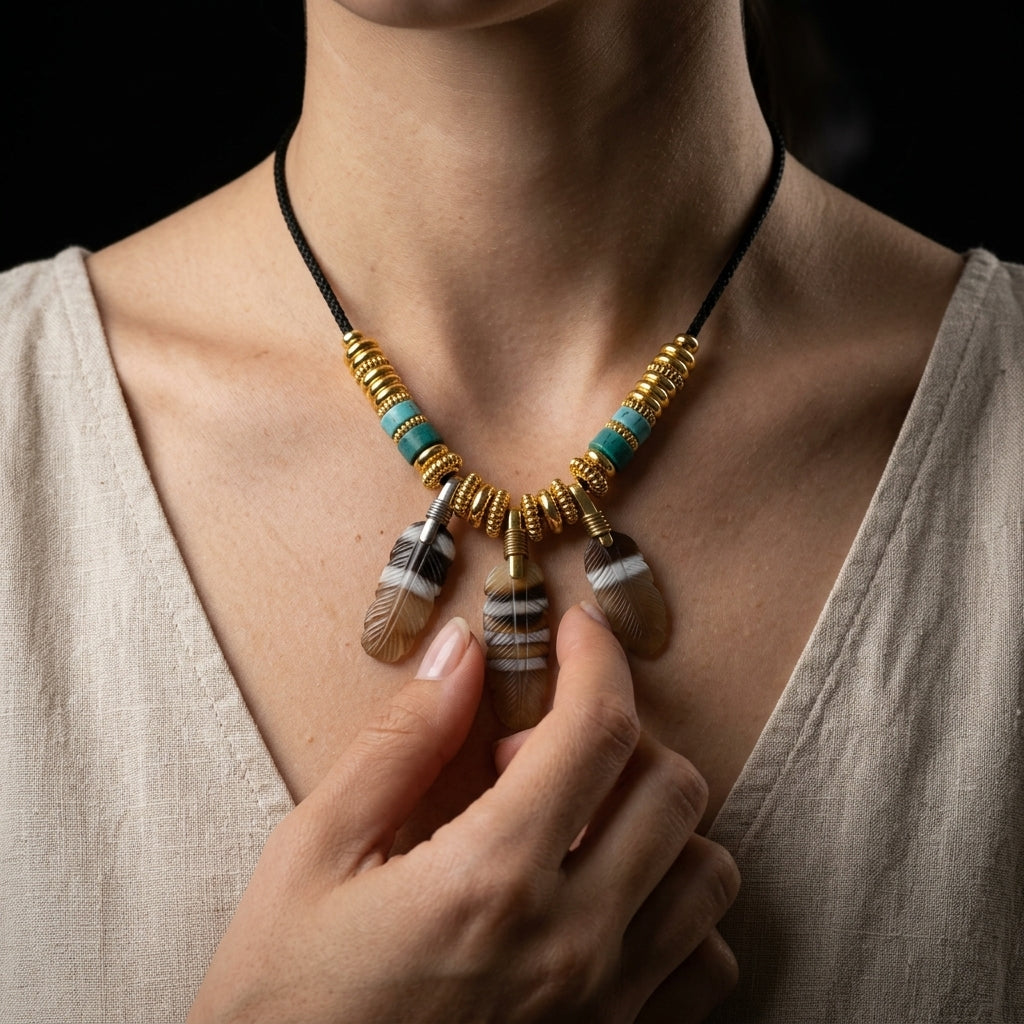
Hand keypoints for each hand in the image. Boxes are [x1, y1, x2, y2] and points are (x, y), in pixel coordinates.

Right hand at [188, 604, 738, 1023]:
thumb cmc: (283, 997)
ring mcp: (604, 1009)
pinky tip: (609, 896)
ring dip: (658, 819)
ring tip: (576, 823)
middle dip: (620, 735)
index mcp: (490, 879)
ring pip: (709, 872)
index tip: (578, 629)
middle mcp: (570, 945)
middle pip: (673, 789)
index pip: (596, 731)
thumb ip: (400, 742)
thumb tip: (462, 653)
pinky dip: (678, 908)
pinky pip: (706, 962)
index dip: (598, 658)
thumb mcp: (314, 853)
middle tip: (537, 748)